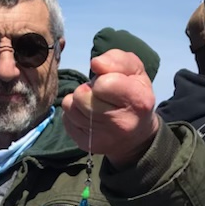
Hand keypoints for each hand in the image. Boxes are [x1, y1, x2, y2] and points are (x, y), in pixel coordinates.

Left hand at [61, 49, 158, 167]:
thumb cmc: (133, 95)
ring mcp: (102, 138)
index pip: (103, 84)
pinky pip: (66, 119)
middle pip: (82, 95)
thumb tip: (95, 63)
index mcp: (137, 101)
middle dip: (88, 89)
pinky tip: (88, 116)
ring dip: (78, 100)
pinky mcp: (87, 145)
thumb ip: (117, 59)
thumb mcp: (135, 71)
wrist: (135, 135)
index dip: (102, 79)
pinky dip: (74, 114)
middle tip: (100, 95)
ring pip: (70, 106)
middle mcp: (121, 124)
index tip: (110, 84)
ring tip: (93, 104)